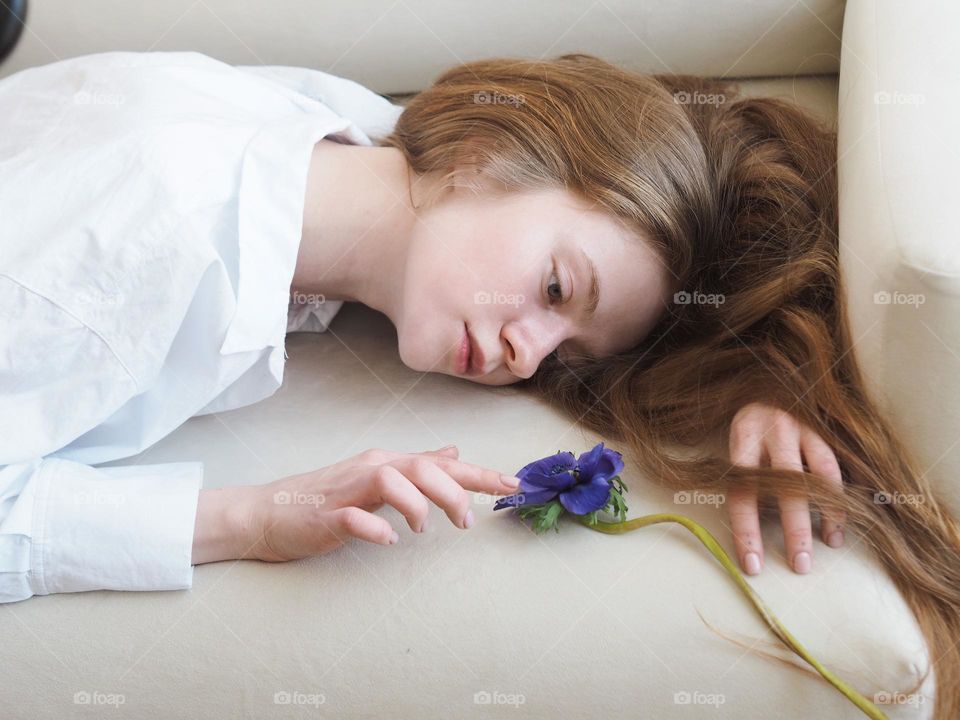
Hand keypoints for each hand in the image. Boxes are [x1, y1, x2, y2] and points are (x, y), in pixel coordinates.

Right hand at [239, 445, 519, 562]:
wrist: (266, 512)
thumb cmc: (326, 497)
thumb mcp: (378, 478)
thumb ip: (417, 466)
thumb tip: (454, 451)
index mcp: (386, 462)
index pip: (440, 463)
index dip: (479, 474)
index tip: (513, 485)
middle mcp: (370, 469)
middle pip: (420, 468)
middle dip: (453, 492)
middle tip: (467, 523)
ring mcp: (346, 491)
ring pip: (391, 481)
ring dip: (417, 505)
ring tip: (425, 530)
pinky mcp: (326, 515)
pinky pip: (354, 517)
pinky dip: (375, 527)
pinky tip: (389, 541)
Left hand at [726, 402, 845, 575]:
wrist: (769, 380)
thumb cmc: (751, 426)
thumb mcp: (738, 445)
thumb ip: (749, 479)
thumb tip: (761, 528)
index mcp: (742, 438)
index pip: (741, 492)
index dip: (746, 531)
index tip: (754, 566)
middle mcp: (773, 430)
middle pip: (784, 485)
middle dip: (793, 529)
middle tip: (800, 564)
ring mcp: (803, 426)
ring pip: (818, 474)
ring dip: (827, 512)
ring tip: (831, 543)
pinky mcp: (825, 427)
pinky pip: (837, 465)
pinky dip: (841, 494)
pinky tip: (843, 518)